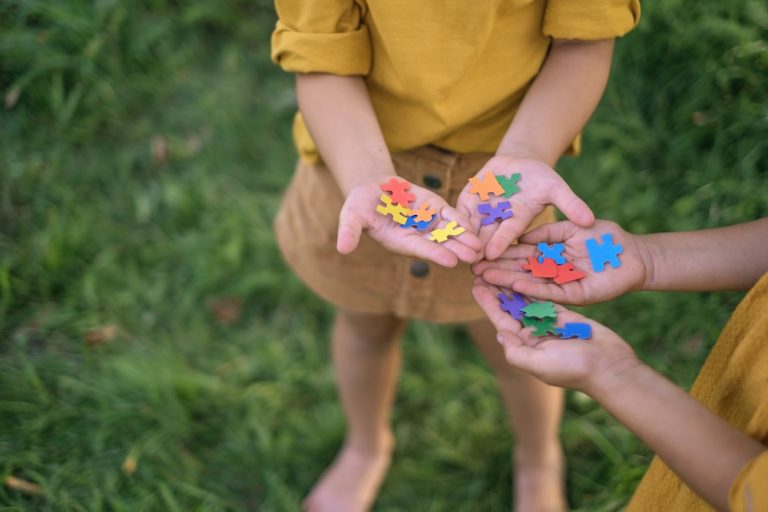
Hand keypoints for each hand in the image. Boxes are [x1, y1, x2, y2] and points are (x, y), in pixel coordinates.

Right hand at [337, 175, 481, 266]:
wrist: (371, 187)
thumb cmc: (359, 204)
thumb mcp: (351, 216)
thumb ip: (349, 232)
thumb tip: (342, 249)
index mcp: (399, 241)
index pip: (420, 249)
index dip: (435, 254)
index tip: (451, 261)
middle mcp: (416, 236)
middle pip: (440, 244)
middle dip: (457, 250)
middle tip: (474, 257)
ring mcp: (427, 223)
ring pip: (449, 233)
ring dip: (464, 239)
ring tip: (481, 246)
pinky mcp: (434, 209)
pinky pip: (450, 216)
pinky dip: (462, 221)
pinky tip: (476, 227)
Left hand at [455, 155, 593, 260]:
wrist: (519, 162)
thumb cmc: (541, 177)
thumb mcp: (556, 187)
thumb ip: (570, 203)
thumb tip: (591, 220)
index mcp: (518, 221)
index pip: (507, 235)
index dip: (499, 243)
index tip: (492, 253)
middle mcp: (498, 222)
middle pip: (485, 237)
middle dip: (475, 248)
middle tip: (465, 261)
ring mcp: (482, 213)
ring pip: (469, 227)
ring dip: (461, 237)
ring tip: (451, 246)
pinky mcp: (468, 202)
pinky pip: (458, 211)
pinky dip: (451, 218)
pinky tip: (443, 226)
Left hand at [472, 281, 638, 392]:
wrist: (610, 367)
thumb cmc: (574, 369)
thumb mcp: (539, 364)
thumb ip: (516, 351)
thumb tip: (500, 334)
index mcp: (525, 346)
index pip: (501, 321)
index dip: (488, 303)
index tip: (475, 285)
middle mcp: (534, 334)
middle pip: (511, 308)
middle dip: (497, 290)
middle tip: (483, 268)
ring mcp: (549, 324)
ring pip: (526, 300)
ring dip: (513, 284)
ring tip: (500, 266)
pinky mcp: (565, 314)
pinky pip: (545, 297)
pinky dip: (534, 286)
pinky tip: (523, 271)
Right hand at [473, 220, 649, 304]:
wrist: (635, 254)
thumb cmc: (606, 237)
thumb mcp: (571, 228)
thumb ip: (548, 232)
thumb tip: (521, 238)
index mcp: (550, 255)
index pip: (520, 255)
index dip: (501, 254)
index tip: (481, 252)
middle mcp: (552, 272)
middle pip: (519, 271)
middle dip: (496, 270)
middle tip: (472, 270)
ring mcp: (561, 285)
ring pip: (529, 283)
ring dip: (507, 281)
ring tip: (484, 279)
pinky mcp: (574, 295)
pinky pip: (550, 292)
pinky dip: (532, 288)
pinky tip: (513, 284)